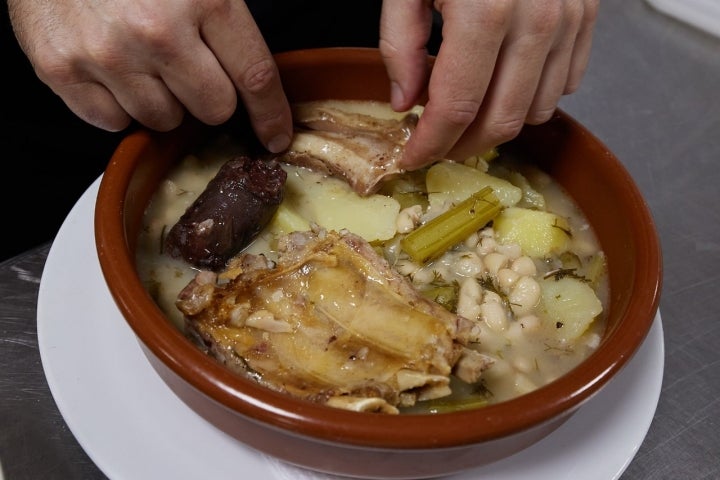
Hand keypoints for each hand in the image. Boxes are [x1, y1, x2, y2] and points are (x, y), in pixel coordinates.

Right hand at [7, 0, 292, 152]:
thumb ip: (228, 16)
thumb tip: (259, 76)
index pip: (256, 77)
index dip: (272, 115)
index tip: (276, 136)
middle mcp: (157, 32)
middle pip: (214, 109)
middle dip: (209, 96)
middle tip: (188, 67)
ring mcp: (108, 54)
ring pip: (164, 120)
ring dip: (162, 100)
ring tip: (141, 60)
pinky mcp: (63, 70)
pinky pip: (113, 122)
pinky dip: (117, 104)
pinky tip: (111, 69)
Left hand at [380, 0, 598, 168]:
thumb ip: (399, 44)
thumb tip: (405, 102)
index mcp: (485, 13)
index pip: (455, 108)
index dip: (430, 144)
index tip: (411, 158)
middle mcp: (537, 23)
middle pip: (500, 122)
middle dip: (461, 145)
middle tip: (435, 143)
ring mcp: (569, 21)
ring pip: (534, 112)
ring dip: (495, 124)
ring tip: (465, 110)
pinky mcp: (586, 18)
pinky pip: (564, 85)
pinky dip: (530, 97)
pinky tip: (502, 84)